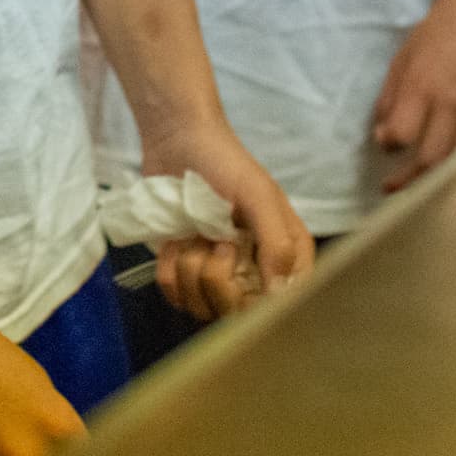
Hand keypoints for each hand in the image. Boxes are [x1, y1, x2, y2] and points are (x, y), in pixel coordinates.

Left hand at [138, 117, 315, 321]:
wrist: (177, 142)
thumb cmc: (225, 163)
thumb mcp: (259, 196)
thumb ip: (277, 243)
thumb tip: (280, 294)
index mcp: (286, 257)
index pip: (279, 307)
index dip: (256, 298)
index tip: (238, 261)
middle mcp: (255, 273)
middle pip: (235, 314)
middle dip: (216, 277)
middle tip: (216, 241)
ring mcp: (218, 275)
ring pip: (201, 307)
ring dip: (189, 268)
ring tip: (194, 235)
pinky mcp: (184, 271)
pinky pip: (173, 295)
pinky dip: (169, 266)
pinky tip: (175, 240)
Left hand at [372, 0, 455, 190]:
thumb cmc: (436, 34)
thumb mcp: (402, 59)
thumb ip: (391, 98)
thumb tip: (383, 136)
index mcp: (422, 87)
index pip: (400, 134)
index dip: (388, 144)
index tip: (385, 144)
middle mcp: (452, 104)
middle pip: (431, 159)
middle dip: (409, 179)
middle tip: (396, 189)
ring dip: (440, 179)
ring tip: (425, 189)